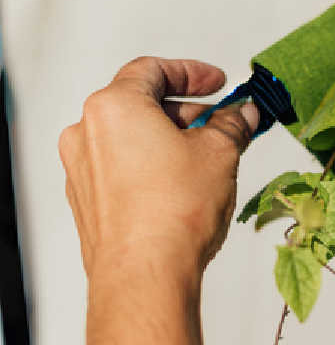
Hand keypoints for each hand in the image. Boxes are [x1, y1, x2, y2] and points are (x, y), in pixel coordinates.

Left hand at [58, 57, 258, 283]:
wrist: (146, 274)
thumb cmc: (173, 212)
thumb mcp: (220, 153)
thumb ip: (232, 124)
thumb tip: (243, 114)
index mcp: (114, 107)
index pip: (153, 70)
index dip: (192, 73)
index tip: (217, 83)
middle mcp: (88, 133)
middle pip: (141, 104)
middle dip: (187, 112)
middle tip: (222, 125)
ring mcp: (83, 169)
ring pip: (132, 138)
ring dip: (171, 140)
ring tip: (208, 160)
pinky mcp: (88, 201)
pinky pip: (123, 168)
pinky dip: (152, 165)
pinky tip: (183, 186)